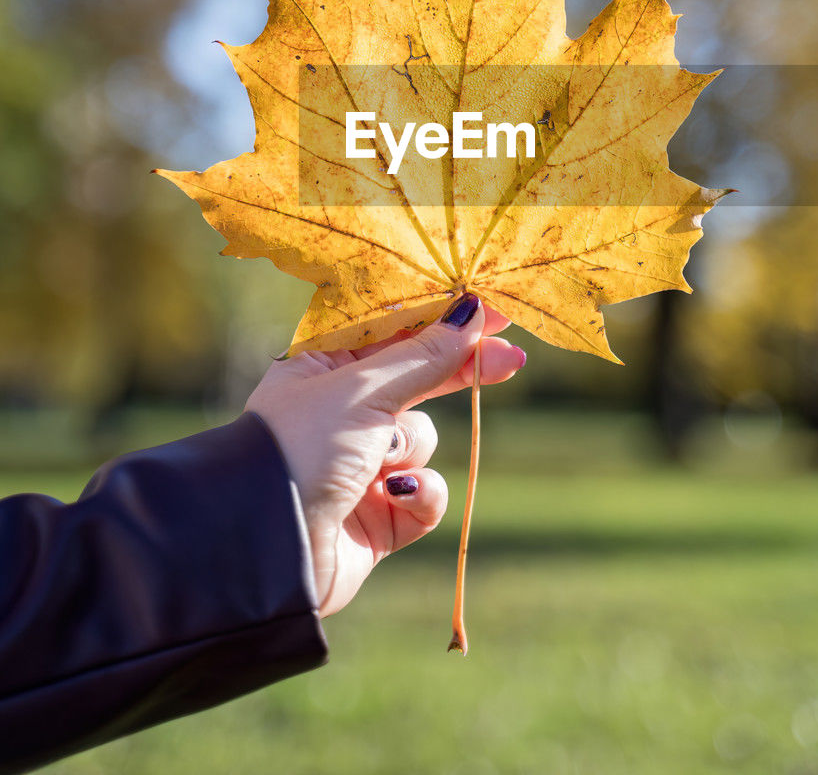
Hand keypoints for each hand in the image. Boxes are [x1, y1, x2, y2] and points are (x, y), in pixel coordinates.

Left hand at [244, 296, 523, 616]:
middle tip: (511, 358)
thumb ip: (424, 356)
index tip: (490, 308)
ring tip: (378, 463)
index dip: (441, 318)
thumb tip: (471, 313)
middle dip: (458, 371)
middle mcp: (341, 411)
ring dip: (409, 448)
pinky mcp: (379, 516)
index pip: (393, 331)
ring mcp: (361, 464)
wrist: (266, 549)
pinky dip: (416, 494)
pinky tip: (391, 496)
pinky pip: (425, 492)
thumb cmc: (301, 447)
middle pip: (417, 379)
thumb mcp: (363, 390)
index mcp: (322, 367)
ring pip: (423, 438)